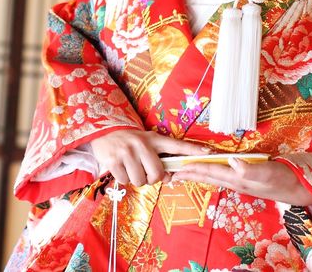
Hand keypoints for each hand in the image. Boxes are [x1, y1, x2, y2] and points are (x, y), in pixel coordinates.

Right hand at [90, 129, 209, 186]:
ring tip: (131, 167)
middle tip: (145, 171)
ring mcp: (127, 152)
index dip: (192, 150)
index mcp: (153, 139)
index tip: (208, 152)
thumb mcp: (145, 143)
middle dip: (153, 178)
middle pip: (157, 173)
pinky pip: (125, 181)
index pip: (176, 145)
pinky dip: (123, 178)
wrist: (103, 131)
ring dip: (137, 179)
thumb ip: (158, 158)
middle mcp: (141, 144)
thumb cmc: (129, 140)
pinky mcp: (114, 160)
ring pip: (140, 181)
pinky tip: (121, 167)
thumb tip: (169, 178)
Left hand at [172, 158, 311, 205]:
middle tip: (173, 172)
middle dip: (190, 174)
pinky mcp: (246, 178)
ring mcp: (240, 181)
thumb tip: (232, 161)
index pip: (210, 171)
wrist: (299, 187)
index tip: (178, 168)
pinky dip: (211, 172)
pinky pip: (223, 175)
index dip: (193, 168)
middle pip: (208, 176)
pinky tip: (209, 171)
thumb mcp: (268, 172)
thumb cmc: (284, 178)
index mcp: (237, 179)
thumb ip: (250, 169)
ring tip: (185, 172)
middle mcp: (236, 180)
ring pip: (214, 176)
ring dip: (198, 174)